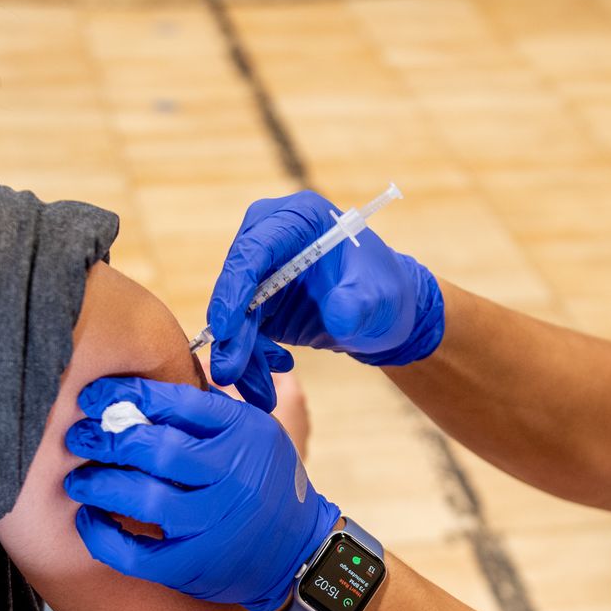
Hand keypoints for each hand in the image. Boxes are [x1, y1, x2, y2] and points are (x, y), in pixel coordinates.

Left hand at [62, 377, 340, 610]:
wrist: (299, 551)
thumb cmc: (264, 482)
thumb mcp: (256, 432)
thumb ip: (210, 409)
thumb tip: (142, 386)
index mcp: (244, 432)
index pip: (178, 402)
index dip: (127, 395)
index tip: (93, 396)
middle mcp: (232, 475)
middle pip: (156, 449)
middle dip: (106, 439)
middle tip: (77, 437)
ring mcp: (215, 523)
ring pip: (144, 499)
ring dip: (98, 486)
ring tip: (77, 480)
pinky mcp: (196, 564)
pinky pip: (137, 552)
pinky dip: (103, 535)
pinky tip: (89, 518)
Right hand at [207, 191, 444, 410]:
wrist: (381, 313)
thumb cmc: (384, 294)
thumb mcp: (379, 299)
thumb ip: (359, 303)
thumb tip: (337, 316)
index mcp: (299, 218)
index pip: (256, 249)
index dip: (235, 288)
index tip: (226, 328)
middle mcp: (270, 236)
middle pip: (235, 282)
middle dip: (231, 331)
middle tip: (229, 373)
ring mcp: (260, 268)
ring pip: (232, 312)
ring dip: (239, 354)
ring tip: (259, 392)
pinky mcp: (256, 299)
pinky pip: (240, 331)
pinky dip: (250, 359)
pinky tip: (270, 378)